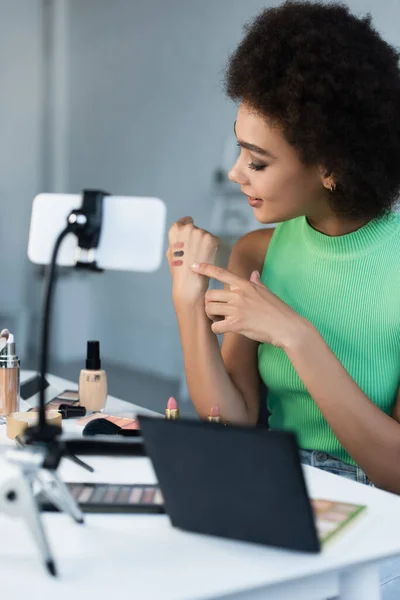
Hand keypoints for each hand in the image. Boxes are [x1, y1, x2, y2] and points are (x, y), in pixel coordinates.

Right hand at [166, 217, 219, 305]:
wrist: (190, 282)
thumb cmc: (179, 270)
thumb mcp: (171, 252)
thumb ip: (177, 240)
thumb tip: (183, 236)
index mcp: (176, 230)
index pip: (184, 221)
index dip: (188, 225)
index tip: (191, 231)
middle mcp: (189, 228)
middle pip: (195, 229)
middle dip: (196, 238)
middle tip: (195, 252)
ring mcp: (202, 233)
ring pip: (205, 235)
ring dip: (205, 243)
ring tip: (200, 258)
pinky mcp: (213, 239)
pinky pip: (214, 241)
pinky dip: (212, 248)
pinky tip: (207, 258)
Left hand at [193, 263, 308, 348]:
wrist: (287, 327)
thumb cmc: (279, 310)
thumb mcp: (267, 292)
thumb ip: (257, 282)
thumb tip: (254, 273)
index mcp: (245, 285)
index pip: (221, 273)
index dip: (205, 268)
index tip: (194, 266)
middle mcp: (239, 294)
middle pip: (209, 295)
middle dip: (208, 303)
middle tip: (215, 311)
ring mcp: (237, 309)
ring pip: (210, 309)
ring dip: (211, 316)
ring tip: (219, 320)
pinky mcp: (237, 324)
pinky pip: (215, 326)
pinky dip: (216, 330)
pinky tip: (224, 330)